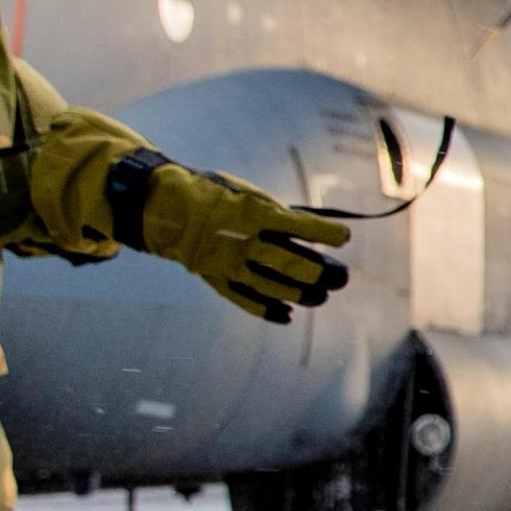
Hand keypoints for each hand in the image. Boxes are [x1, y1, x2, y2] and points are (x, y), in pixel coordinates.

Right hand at [139, 165, 353, 321]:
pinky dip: (268, 310)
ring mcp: (230, 265)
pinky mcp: (218, 279)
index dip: (324, 233)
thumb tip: (309, 232)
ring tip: (321, 297)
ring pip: (273, 287)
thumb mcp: (248, 195)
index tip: (344, 238)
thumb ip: (277, 216)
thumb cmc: (214, 196)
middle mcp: (244, 242)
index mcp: (254, 214)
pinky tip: (287, 315)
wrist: (166, 207)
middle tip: (342, 278)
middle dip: (321, 273)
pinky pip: (245, 300)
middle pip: (291, 264)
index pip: (299, 225)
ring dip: (301, 295)